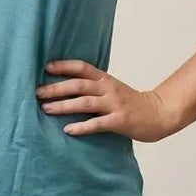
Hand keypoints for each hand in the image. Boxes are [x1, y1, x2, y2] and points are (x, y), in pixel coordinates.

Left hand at [35, 60, 175, 141]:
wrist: (158, 114)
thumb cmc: (130, 103)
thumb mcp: (112, 89)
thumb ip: (93, 87)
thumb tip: (66, 88)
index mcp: (105, 80)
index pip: (82, 67)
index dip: (64, 66)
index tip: (46, 67)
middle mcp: (108, 89)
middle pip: (78, 85)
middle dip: (56, 88)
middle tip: (37, 92)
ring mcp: (114, 105)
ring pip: (85, 103)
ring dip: (64, 106)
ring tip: (46, 109)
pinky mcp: (119, 121)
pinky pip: (97, 124)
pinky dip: (82, 127)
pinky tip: (68, 130)